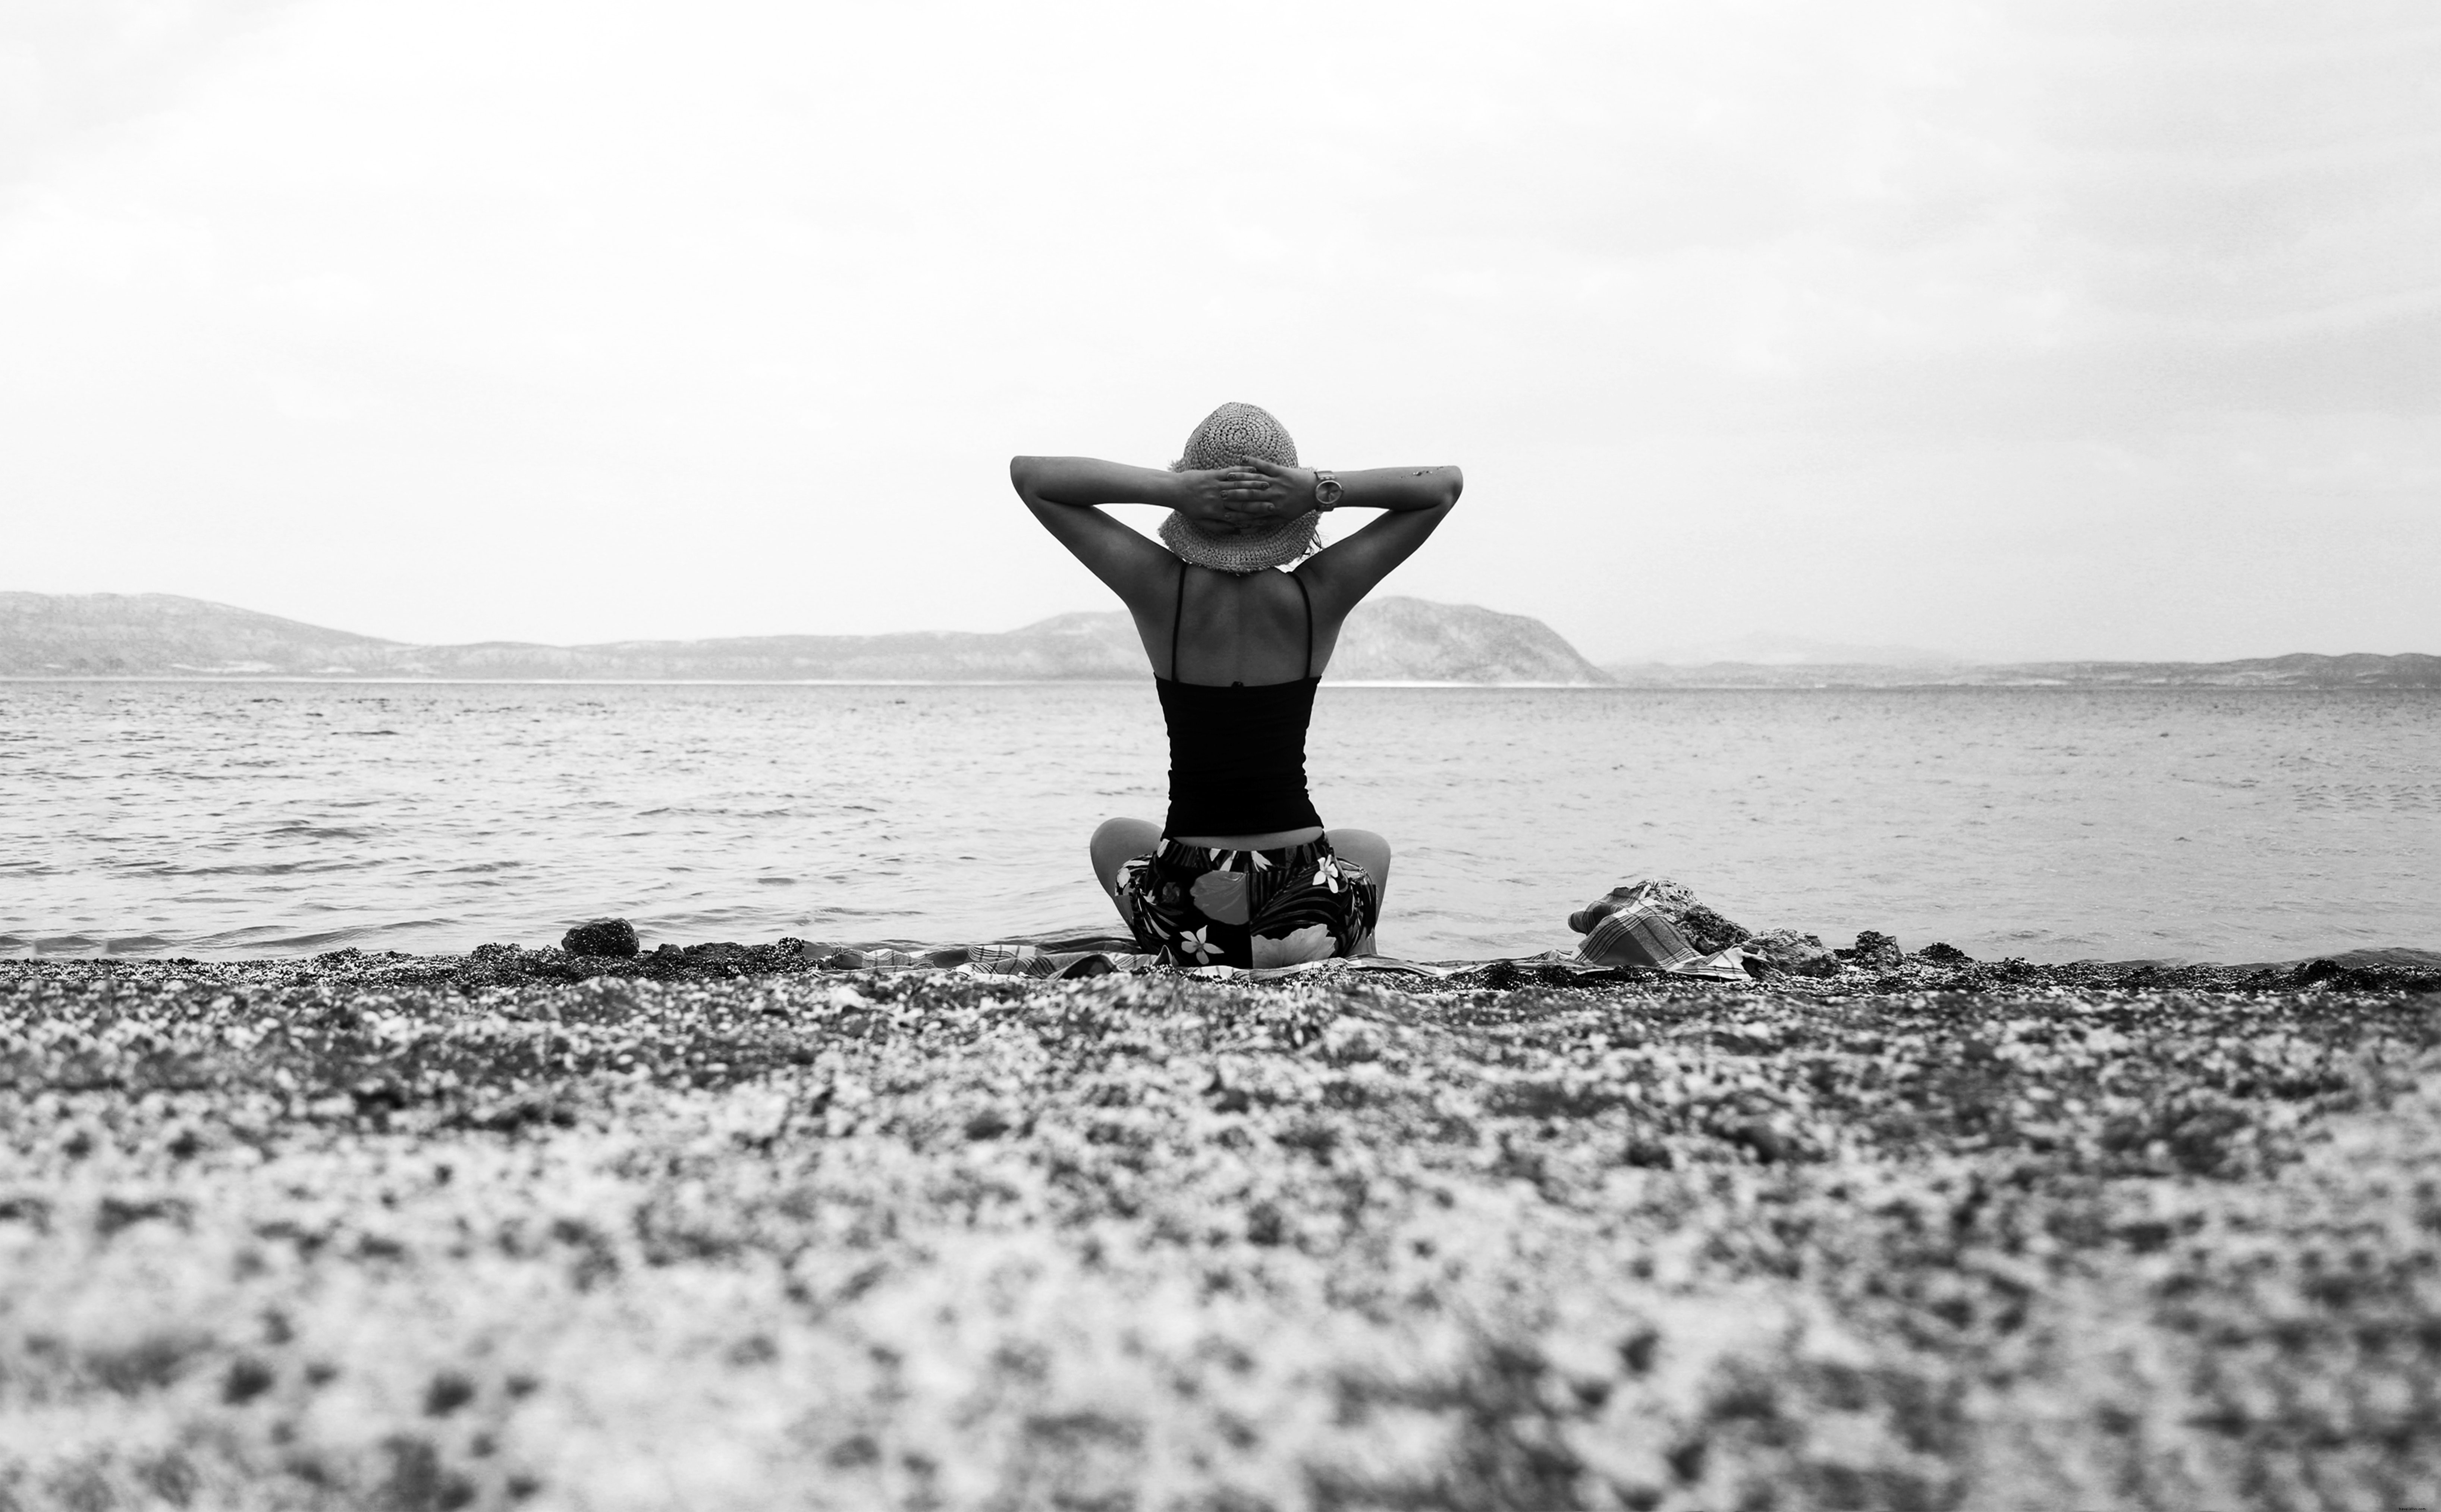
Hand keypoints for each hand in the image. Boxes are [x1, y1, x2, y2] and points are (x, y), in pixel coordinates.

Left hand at [1170, 465, 1300, 534]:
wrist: (1174, 491)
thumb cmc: (1188, 508)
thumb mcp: (1202, 522)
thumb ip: (1219, 527)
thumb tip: (1234, 530)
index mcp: (1217, 511)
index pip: (1241, 512)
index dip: (1257, 512)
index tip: (1271, 512)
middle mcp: (1219, 499)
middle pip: (1243, 498)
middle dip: (1260, 498)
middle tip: (1276, 497)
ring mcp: (1216, 485)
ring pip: (1238, 485)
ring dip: (1254, 483)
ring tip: (1268, 483)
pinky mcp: (1213, 474)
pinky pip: (1229, 472)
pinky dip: (1241, 471)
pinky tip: (1252, 469)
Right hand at [1215, 457, 1318, 519]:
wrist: (1318, 491)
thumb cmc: (1300, 506)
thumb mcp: (1285, 519)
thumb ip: (1267, 522)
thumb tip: (1251, 527)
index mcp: (1273, 508)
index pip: (1251, 510)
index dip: (1236, 511)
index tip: (1223, 512)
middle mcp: (1273, 494)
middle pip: (1249, 495)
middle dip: (1233, 495)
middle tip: (1219, 495)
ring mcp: (1276, 481)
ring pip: (1254, 480)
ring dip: (1240, 478)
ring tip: (1227, 477)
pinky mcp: (1281, 470)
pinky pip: (1265, 465)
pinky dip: (1254, 462)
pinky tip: (1243, 459)